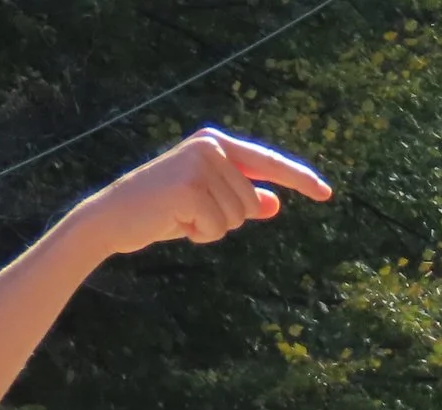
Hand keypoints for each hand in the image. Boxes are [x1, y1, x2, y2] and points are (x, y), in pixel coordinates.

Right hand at [75, 129, 328, 255]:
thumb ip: (241, 199)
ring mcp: (200, 164)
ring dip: (211, 228)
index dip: (299, 179)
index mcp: (217, 144)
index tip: (326, 193)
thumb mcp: (207, 204)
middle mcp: (210, 147)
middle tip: (190, 213)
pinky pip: (217, 228)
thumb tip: (275, 202)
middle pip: (251, 203)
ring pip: (237, 218)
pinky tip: (174, 222)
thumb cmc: (162, 211)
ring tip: (180, 216)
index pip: (268, 162)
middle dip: (226, 219)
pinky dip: (198, 235)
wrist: (114, 217)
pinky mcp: (190, 187)